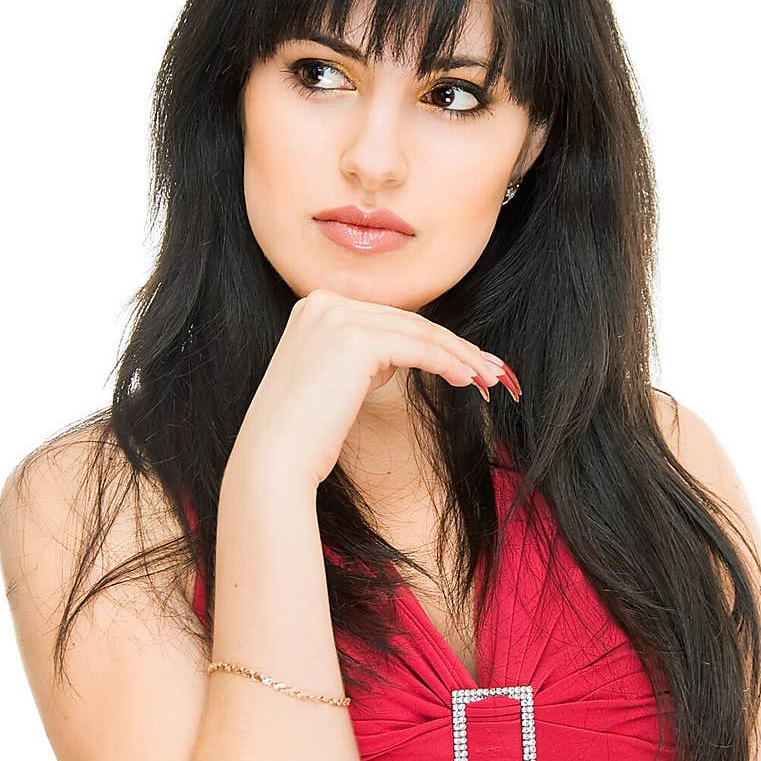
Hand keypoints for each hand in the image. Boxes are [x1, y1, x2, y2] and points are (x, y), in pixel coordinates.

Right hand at [226, 289, 521, 490]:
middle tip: (487, 367)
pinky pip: (418, 348)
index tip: (462, 358)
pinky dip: (449, 362)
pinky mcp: (356, 339)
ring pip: (418, 331)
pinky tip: (468, 379)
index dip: (429, 338)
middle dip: (453, 345)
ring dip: (460, 355)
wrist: (274, 458)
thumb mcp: (327, 380)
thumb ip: (356, 357)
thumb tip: (394, 358)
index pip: (386, 318)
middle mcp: (323, 302)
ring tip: (487, 377)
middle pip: (406, 320)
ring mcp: (338, 317)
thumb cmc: (302, 434)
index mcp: (314, 306)